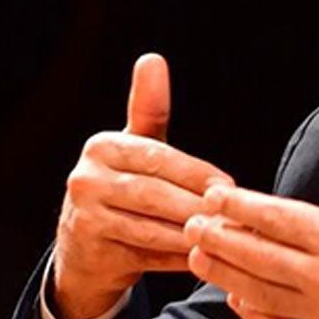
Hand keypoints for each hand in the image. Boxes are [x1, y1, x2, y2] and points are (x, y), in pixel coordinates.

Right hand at [52, 53, 234, 318]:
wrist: (84, 251)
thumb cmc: (122, 190)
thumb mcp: (134, 148)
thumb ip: (149, 108)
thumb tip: (152, 59)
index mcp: (101, 147)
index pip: (159, 157)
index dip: (198, 173)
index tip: (231, 185)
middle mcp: (85, 180)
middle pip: (156, 193)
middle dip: (198, 205)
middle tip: (235, 214)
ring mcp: (85, 219)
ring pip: (153, 228)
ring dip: (193, 234)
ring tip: (226, 237)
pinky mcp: (94, 255)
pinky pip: (148, 257)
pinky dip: (178, 259)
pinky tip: (203, 258)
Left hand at [184, 92, 318, 318]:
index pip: (279, 219)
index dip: (241, 206)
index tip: (215, 195)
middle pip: (256, 256)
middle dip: (219, 238)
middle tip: (190, 223)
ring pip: (259, 292)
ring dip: (224, 273)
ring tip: (198, 256)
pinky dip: (253, 312)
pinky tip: (238, 299)